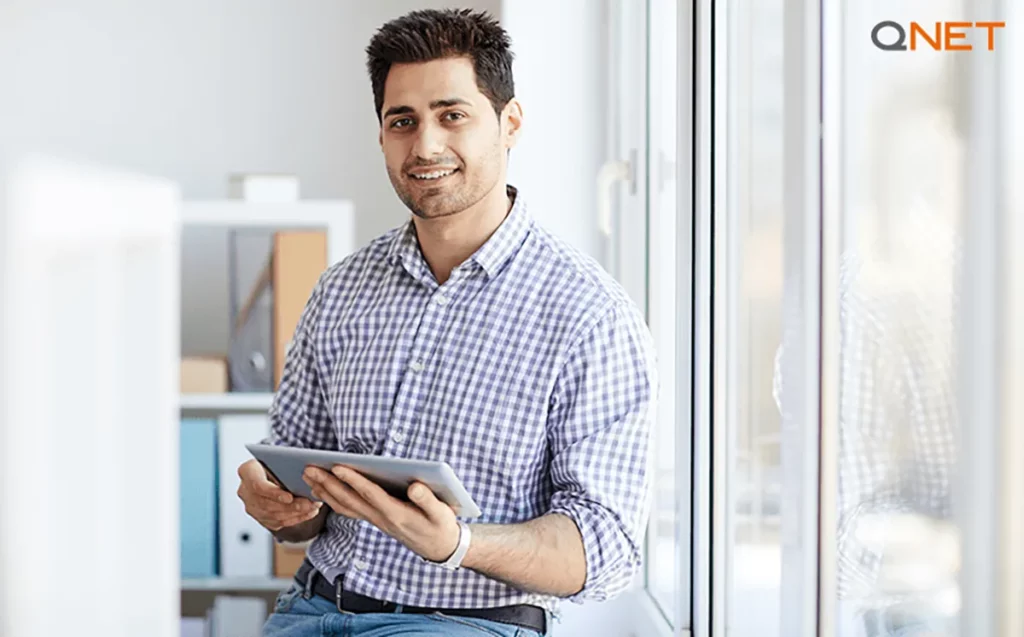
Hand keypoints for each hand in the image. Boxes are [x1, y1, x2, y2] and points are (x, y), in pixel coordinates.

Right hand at [236, 459, 321, 531]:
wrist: (271, 470)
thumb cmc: (277, 461)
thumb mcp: (280, 457)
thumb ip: (286, 465)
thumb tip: (307, 473)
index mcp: (247, 471)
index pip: (258, 485)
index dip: (274, 493)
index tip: (290, 497)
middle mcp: (245, 491)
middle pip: (267, 504)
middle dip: (291, 506)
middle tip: (309, 504)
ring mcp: (251, 507)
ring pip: (273, 516)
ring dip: (296, 513)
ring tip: (313, 507)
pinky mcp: (261, 517)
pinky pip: (278, 522)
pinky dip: (296, 518)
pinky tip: (309, 512)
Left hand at [303, 465, 460, 562]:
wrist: (439, 547)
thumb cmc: (441, 526)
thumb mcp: (441, 514)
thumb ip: (428, 500)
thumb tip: (415, 486)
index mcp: (397, 514)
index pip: (371, 495)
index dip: (354, 481)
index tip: (338, 467)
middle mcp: (381, 519)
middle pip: (349, 500)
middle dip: (328, 484)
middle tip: (309, 468)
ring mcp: (375, 520)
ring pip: (344, 507)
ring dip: (324, 491)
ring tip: (308, 476)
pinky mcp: (374, 519)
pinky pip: (348, 510)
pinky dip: (331, 500)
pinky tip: (321, 490)